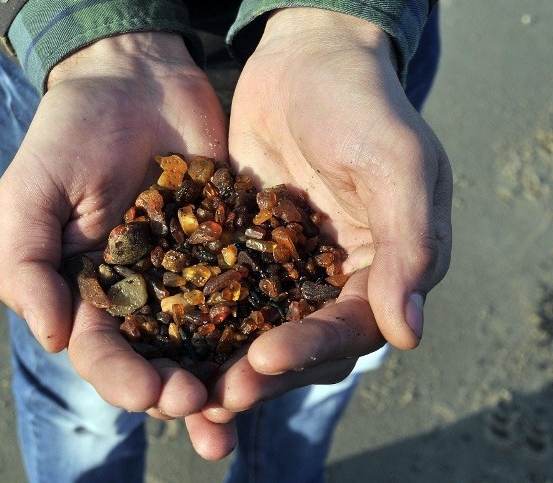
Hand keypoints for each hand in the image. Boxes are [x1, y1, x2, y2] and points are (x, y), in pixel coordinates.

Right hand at [0, 33, 235, 457]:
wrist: (133, 79)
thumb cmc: (70, 133)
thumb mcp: (32, 193)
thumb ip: (27, 263)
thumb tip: (50, 337)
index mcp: (91, 293)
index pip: (105, 353)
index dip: (125, 380)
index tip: (155, 393)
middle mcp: (143, 293)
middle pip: (161, 358)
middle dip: (181, 390)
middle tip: (208, 405)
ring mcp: (190, 272)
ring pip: (209, 336)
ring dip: (227, 374)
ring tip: (250, 399)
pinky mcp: (232, 246)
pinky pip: (250, 287)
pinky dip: (265, 317)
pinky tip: (285, 343)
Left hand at [205, 8, 451, 418]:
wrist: (307, 60)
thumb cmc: (362, 103)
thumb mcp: (398, 163)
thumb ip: (409, 243)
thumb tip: (408, 333)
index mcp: (385, 268)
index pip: (352, 325)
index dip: (312, 348)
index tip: (265, 359)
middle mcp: (338, 277)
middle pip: (305, 343)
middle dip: (263, 372)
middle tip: (218, 397)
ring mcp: (291, 265)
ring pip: (261, 327)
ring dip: (228, 360)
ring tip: (187, 389)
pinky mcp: (248, 248)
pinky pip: (226, 289)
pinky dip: (202, 316)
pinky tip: (166, 337)